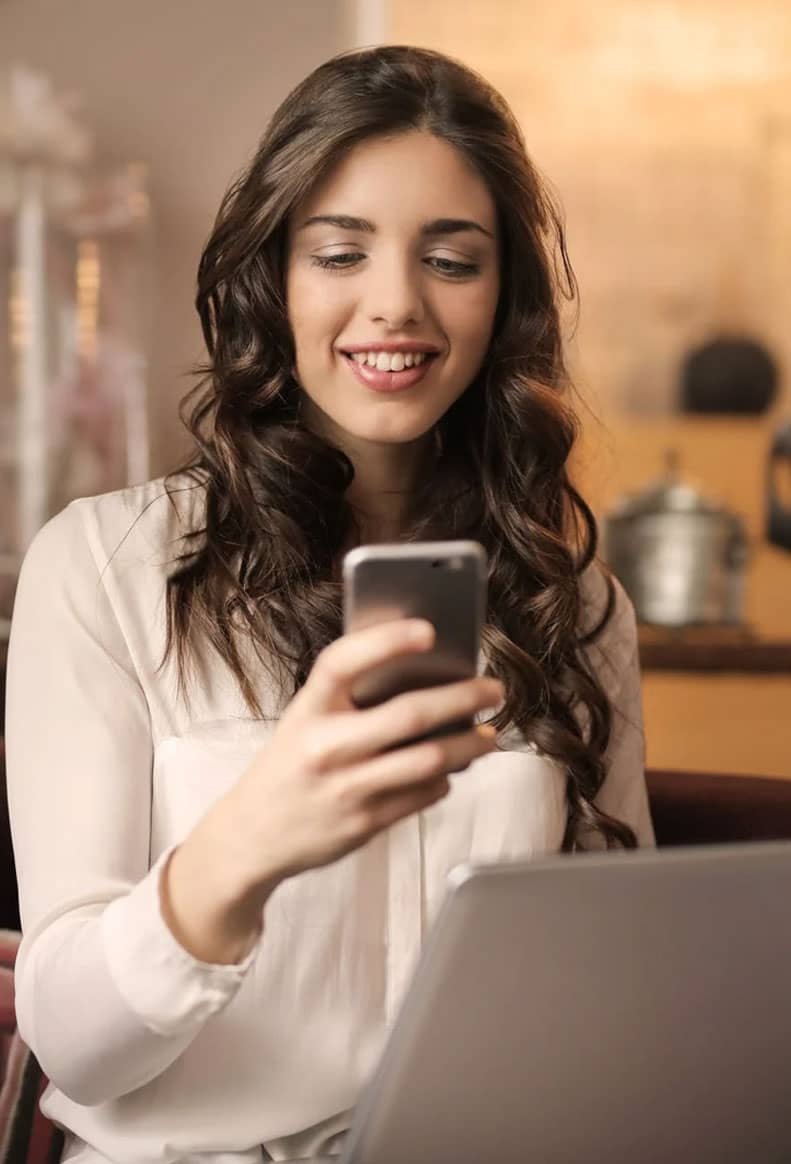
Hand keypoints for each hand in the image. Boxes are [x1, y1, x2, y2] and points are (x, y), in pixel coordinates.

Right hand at [164, 618, 502, 962]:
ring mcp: (346, 788)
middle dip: (462, 698)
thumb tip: (422, 674)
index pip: (345, 662)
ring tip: (489, 734)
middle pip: (408, 715)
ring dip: (468, 744)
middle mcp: (325, 747)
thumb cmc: (289, 765)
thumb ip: (348, 699)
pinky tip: (451, 769)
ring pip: (428, 760)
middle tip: (493, 689)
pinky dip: (444, 778)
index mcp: (307, 710)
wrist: (253, 835)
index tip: (429, 630)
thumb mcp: (303, 720)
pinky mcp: (364, 823)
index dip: (387, 641)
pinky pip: (422, 794)